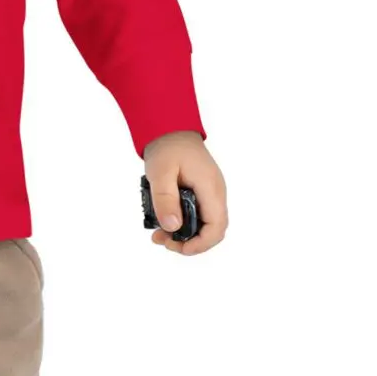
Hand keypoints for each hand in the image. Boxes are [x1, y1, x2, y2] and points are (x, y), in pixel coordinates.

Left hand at [142, 131, 227, 254]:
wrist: (170, 127)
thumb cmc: (167, 146)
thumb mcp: (160, 172)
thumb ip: (165, 199)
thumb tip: (172, 227)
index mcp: (210, 188)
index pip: (217, 227)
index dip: (201, 244)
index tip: (180, 248)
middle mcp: (215, 192)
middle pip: (212, 229)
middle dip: (189, 242)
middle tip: (163, 241)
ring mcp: (210, 192)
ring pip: (205, 223)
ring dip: (184, 233)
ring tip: (159, 233)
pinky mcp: (202, 191)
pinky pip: (198, 213)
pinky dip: (183, 221)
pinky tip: (165, 220)